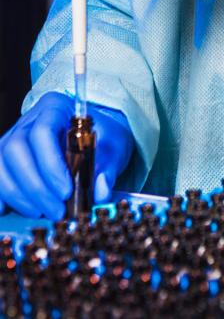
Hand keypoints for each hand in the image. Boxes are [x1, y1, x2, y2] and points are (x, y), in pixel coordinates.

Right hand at [0, 92, 133, 218]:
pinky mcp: (7, 159)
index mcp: (56, 108)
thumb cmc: (104, 137)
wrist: (98, 137)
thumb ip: (109, 168)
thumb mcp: (115, 146)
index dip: (50, 165)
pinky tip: (15, 211)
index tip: (66, 191)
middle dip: (34, 186)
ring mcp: (14, 138)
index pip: (42, 133)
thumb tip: (100, 191)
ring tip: (43, 212)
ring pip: (0, 164)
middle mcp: (29, 120)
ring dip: (19, 195)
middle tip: (57, 210)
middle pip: (15, 150)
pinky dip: (2, 196)